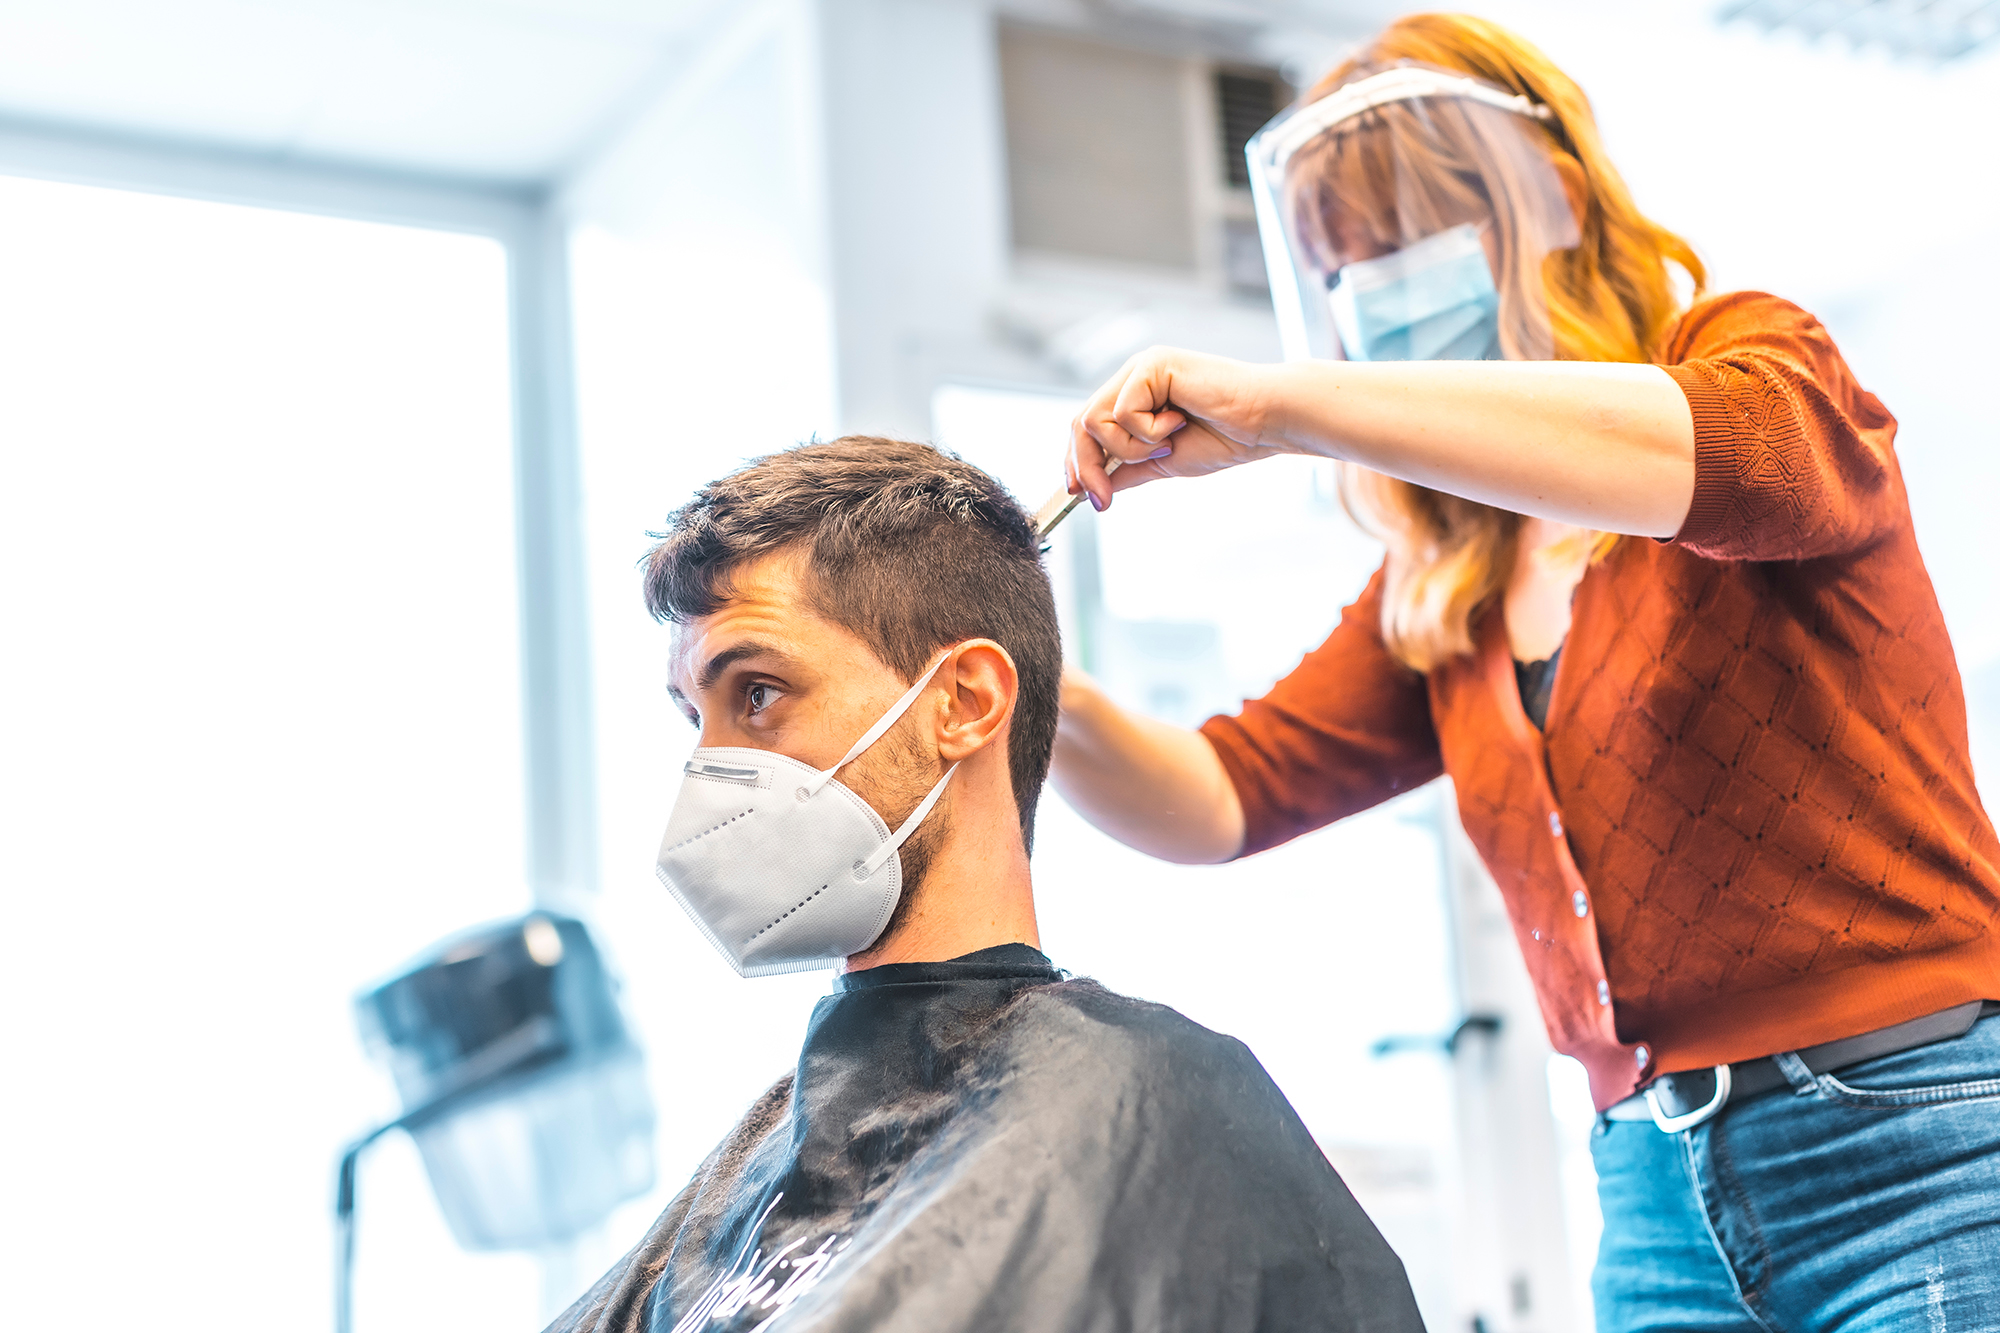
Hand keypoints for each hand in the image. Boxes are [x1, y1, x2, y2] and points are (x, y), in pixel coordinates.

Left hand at [1065, 347, 1284, 510]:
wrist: (1264, 424)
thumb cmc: (1226, 438)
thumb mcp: (1164, 463)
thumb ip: (1128, 470)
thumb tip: (1094, 488)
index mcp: (1134, 396)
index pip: (1088, 427)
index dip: (1077, 461)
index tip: (1080, 496)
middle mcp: (1133, 377)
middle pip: (1081, 423)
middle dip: (1086, 465)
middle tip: (1103, 499)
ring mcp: (1141, 368)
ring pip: (1096, 419)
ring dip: (1130, 448)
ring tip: (1167, 445)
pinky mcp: (1152, 364)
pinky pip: (1124, 412)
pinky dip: (1148, 432)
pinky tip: (1179, 422)